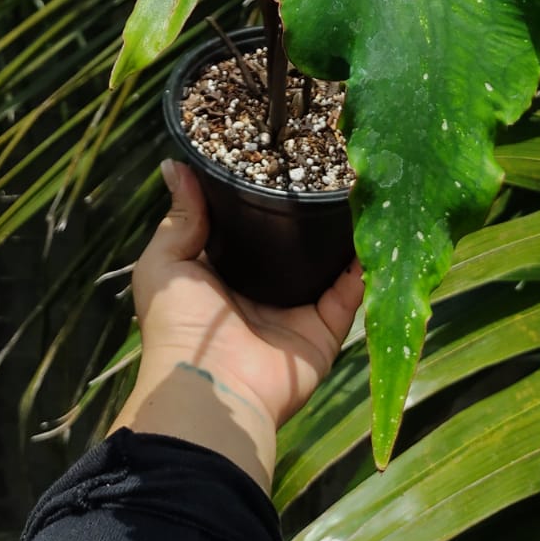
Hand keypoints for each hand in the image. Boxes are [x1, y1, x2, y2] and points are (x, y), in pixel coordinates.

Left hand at [108, 159, 363, 492]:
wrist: (211, 387)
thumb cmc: (178, 325)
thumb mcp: (166, 262)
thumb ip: (180, 218)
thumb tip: (174, 166)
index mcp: (222, 274)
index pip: (246, 228)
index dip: (260, 196)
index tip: (278, 152)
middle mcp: (261, 292)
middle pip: (291, 246)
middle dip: (307, 214)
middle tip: (328, 167)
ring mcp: (294, 313)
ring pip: (326, 267)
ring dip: (341, 236)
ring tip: (358, 191)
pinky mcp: (322, 332)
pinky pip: (349, 297)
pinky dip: (363, 269)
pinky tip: (374, 233)